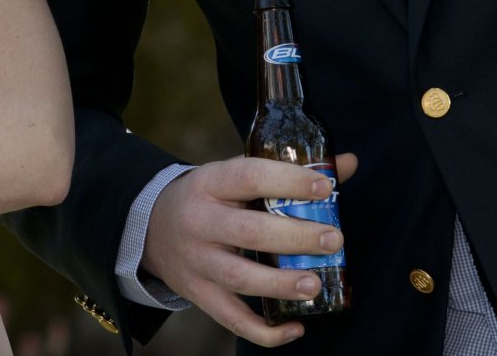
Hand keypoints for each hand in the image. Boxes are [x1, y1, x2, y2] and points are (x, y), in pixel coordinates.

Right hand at [141, 153, 357, 347]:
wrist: (150, 227)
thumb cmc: (209, 197)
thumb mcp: (235, 175)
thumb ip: (287, 172)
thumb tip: (347, 164)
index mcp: (210, 182)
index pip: (249, 176)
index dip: (288, 180)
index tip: (325, 187)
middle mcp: (200, 221)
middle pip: (248, 231)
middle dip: (295, 237)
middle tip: (334, 240)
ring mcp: (197, 261)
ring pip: (239, 277)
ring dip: (280, 284)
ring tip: (315, 284)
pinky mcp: (198, 294)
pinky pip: (231, 318)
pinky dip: (264, 331)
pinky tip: (295, 328)